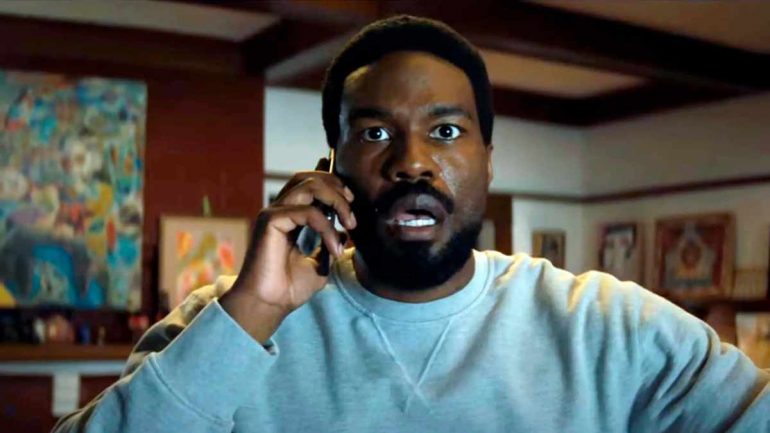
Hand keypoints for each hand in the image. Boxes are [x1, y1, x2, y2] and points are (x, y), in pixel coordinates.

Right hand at [220, 159, 355, 342]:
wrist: (270, 305)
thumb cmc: (289, 289)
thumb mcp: (320, 264)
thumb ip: (331, 244)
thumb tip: (346, 230)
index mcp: (290, 217)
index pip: (310, 185)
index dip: (333, 183)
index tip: (353, 202)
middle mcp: (280, 210)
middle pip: (309, 177)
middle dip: (337, 187)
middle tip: (353, 207)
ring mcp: (274, 213)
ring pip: (309, 186)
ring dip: (336, 201)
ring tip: (350, 223)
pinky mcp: (270, 220)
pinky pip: (308, 212)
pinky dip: (328, 228)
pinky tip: (335, 249)